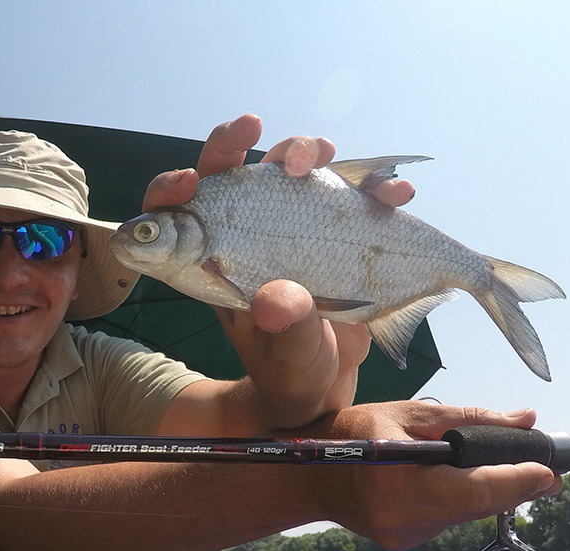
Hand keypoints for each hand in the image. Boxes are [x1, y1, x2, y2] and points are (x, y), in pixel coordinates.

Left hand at [142, 115, 419, 427]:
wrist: (325, 385)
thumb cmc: (289, 372)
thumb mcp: (284, 355)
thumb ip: (283, 328)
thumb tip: (279, 299)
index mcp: (217, 260)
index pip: (182, 211)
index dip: (174, 189)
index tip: (188, 182)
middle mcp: (248, 236)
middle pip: (237, 173)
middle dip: (251, 146)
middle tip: (282, 154)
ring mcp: (293, 230)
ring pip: (292, 172)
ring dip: (311, 154)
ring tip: (330, 156)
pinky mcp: (336, 233)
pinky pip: (352, 196)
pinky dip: (376, 188)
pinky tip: (395, 194)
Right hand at [309, 402, 561, 549]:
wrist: (310, 476)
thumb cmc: (354, 434)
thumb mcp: (409, 414)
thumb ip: (469, 418)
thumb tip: (525, 420)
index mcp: (399, 483)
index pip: (473, 491)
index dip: (517, 482)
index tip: (550, 471)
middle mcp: (404, 519)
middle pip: (477, 505)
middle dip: (514, 486)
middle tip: (547, 471)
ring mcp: (405, 537)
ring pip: (466, 514)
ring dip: (487, 492)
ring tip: (501, 468)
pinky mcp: (407, 543)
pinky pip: (450, 519)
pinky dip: (461, 500)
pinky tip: (452, 482)